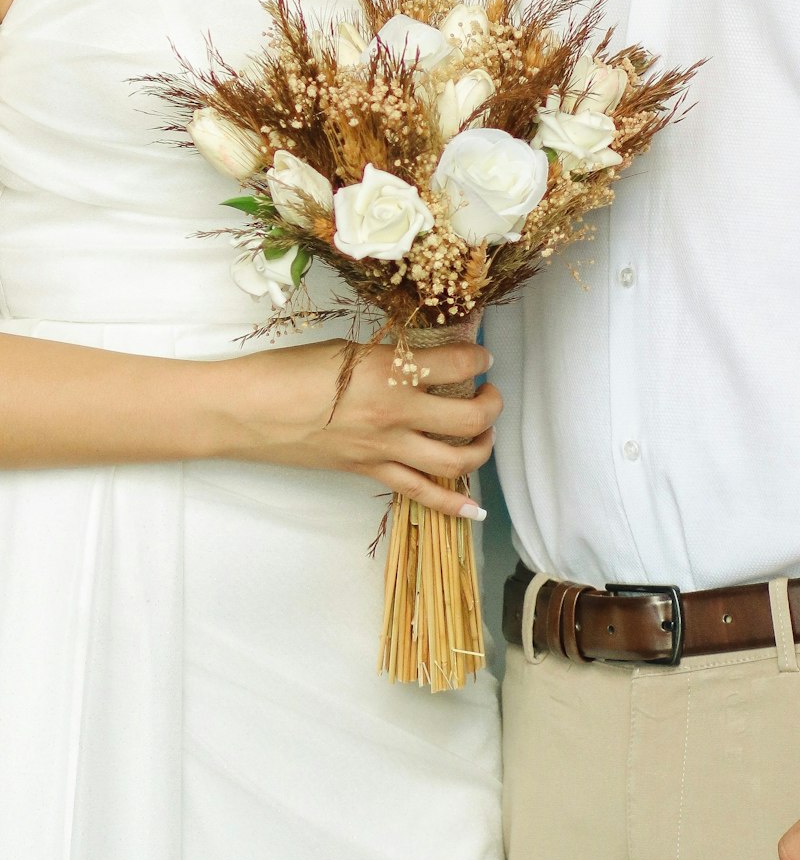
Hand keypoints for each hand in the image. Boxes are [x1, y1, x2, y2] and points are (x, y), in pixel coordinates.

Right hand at [218, 337, 500, 516]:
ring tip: (483, 433)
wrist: (248, 411)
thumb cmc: (289, 370)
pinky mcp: (371, 471)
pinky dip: (453, 504)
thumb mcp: (348, 350)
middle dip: (491, 404)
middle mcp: (396, 413)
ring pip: (456, 459)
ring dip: (481, 447)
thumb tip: (427, 353)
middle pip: (469, 417)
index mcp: (391, 371)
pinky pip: (421, 493)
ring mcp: (385, 448)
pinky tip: (476, 509)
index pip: (459, 365)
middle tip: (489, 393)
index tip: (480, 354)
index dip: (479, 357)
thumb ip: (392, 356)